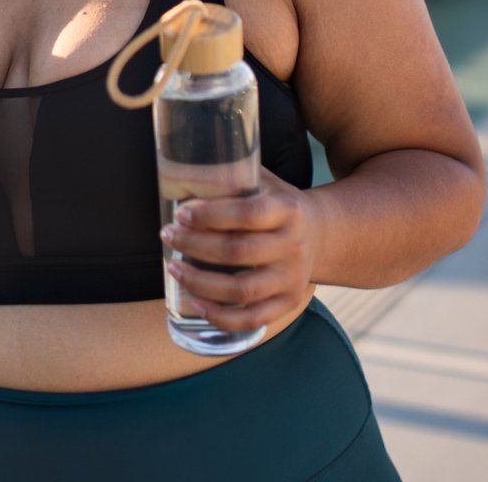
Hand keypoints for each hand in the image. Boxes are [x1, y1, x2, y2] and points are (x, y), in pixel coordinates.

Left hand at [160, 169, 320, 335]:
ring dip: (200, 282)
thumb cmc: (275, 203)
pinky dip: (221, 316)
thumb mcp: (262, 181)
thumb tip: (177, 170)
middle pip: (238, 252)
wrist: (318, 233)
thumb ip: (230, 175)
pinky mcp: (288, 302)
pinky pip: (252, 318)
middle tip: (169, 236)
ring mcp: (293, 278)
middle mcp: (294, 245)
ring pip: (242, 290)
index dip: (210, 214)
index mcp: (288, 210)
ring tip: (174, 268)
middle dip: (195, 245)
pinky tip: (196, 303)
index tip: (180, 213)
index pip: (248, 213)